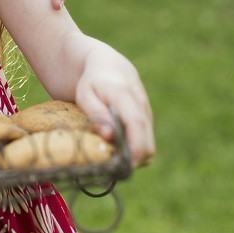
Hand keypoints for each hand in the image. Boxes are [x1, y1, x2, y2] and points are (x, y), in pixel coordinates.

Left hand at [73, 50, 154, 167]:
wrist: (105, 65)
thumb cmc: (90, 81)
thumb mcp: (85, 94)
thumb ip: (96, 113)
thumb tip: (110, 136)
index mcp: (125, 95)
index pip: (137, 125)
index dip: (134, 149)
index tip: (124, 166)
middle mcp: (141, 105)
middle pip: (148, 142)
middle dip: (133, 160)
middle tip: (111, 168)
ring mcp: (147, 112)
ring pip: (148, 145)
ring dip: (133, 157)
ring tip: (111, 158)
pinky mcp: (147, 119)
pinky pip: (145, 142)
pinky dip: (134, 150)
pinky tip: (117, 150)